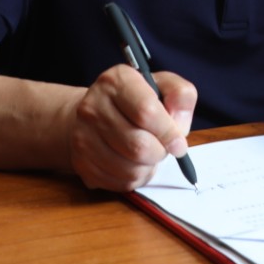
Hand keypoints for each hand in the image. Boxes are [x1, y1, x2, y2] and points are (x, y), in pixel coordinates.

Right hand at [66, 65, 196, 190]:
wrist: (94, 112)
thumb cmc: (135, 99)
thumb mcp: (162, 85)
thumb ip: (181, 96)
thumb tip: (179, 126)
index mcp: (116, 81)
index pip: (146, 112)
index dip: (168, 132)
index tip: (178, 142)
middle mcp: (93, 107)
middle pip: (138, 145)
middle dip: (159, 152)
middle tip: (163, 147)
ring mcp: (83, 136)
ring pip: (130, 169)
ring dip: (148, 167)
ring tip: (148, 154)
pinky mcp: (82, 163)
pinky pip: (119, 182)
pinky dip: (135, 178)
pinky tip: (134, 163)